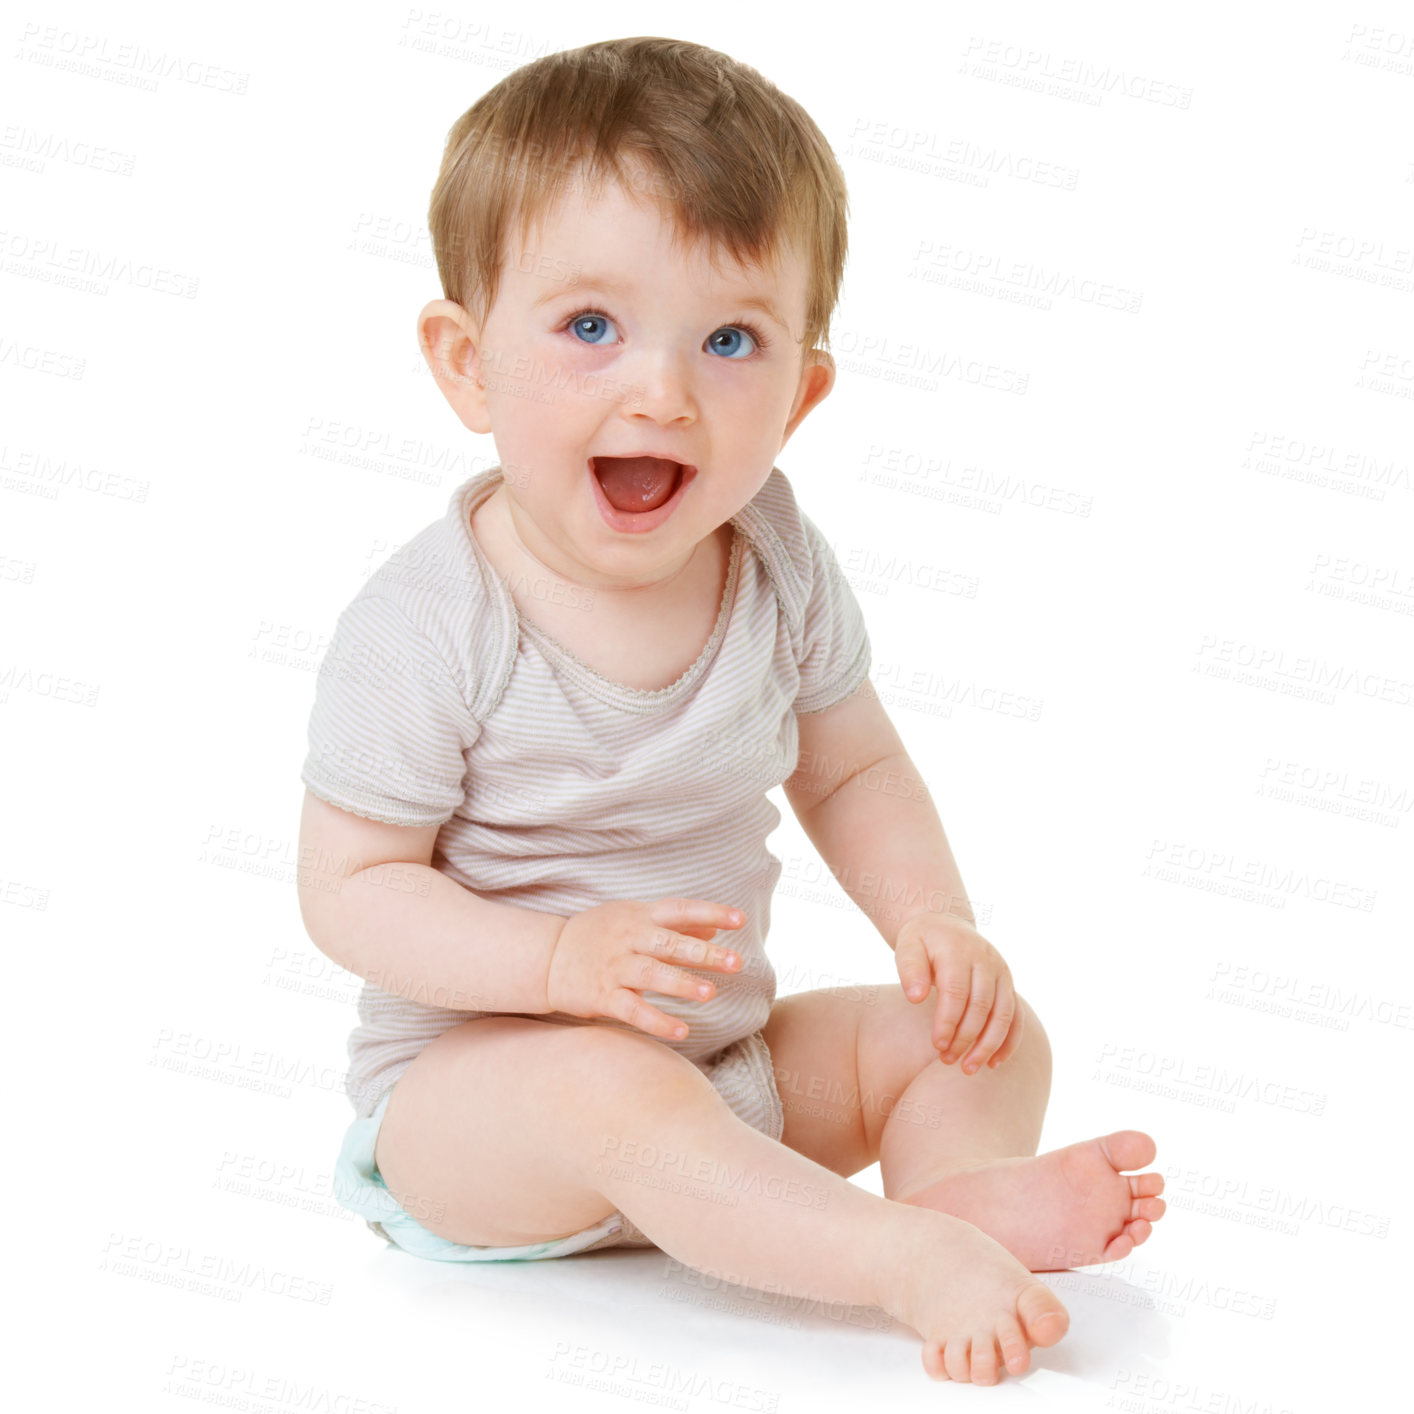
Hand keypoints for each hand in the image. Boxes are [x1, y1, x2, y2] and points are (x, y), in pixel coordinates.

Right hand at [545, 896, 745, 1041]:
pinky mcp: (602, 996)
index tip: (740, 919)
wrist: (547, 956)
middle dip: (702, 952)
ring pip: (651, 974)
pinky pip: (632, 1010)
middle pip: (668, 943)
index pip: (680, 910)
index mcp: (639, 916)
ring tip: (710, 993)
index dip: (710, 912)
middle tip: (735, 963)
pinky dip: (656, 1021)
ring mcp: (614, 968)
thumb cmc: (600, 934)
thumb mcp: (634, 918)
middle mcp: (628, 939)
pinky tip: (681, 1031)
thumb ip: (676, 923)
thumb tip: (717, 924)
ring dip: (681, 984)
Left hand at [893, 912, 1023, 1073]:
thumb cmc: (922, 941)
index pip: (957, 991)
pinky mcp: (1008, 984)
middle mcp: (986, 961)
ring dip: (988, 1045)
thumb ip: (910, 970)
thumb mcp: (907, 947)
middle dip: (966, 1038)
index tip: (937, 1045)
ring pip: (1004, 1014)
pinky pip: (1016, 1016)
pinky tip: (994, 1063)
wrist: (946, 924)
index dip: (948, 1021)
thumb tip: (915, 998)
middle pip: (982, 1006)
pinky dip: (1009, 1041)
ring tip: (968, 1068)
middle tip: (946, 1060)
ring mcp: (1001, 972)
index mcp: (959, 951)